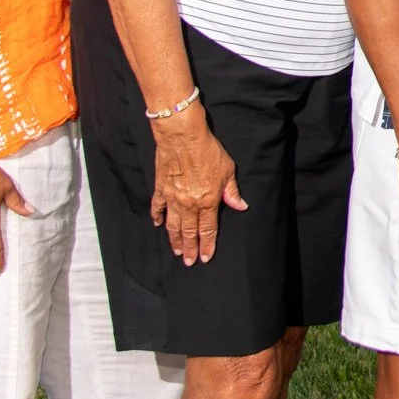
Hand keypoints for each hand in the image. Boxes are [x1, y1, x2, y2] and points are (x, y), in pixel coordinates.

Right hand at [148, 108, 245, 265]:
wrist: (183, 136)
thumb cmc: (207, 150)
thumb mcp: (227, 170)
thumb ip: (232, 192)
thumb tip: (240, 206)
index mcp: (208, 201)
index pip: (208, 229)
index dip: (207, 245)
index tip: (205, 258)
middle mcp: (189, 203)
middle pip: (189, 232)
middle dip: (190, 248)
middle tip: (188, 261)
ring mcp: (173, 197)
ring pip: (173, 225)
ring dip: (175, 239)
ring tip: (177, 250)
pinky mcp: (161, 188)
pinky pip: (158, 207)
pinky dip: (157, 217)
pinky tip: (158, 225)